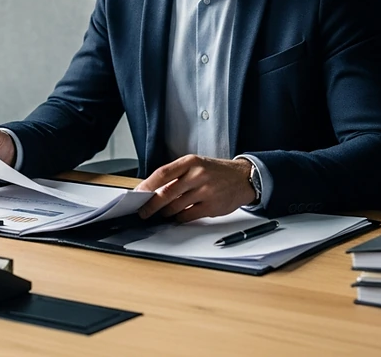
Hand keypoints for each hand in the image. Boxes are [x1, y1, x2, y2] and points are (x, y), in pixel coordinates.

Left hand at [135, 155, 255, 221]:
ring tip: (164, 213)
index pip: (162, 173)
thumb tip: (153, 191)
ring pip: (175, 207)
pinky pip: (187, 216)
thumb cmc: (216, 172)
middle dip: (151, 205)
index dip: (147, 186)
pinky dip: (179, 218)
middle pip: (166, 193)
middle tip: (144, 211)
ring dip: (166, 213)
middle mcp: (197, 175)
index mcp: (190, 162)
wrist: (243, 178)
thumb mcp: (196, 165)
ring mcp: (205, 191)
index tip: (137, 194)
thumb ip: (177, 176)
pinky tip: (178, 216)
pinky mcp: (211, 206)